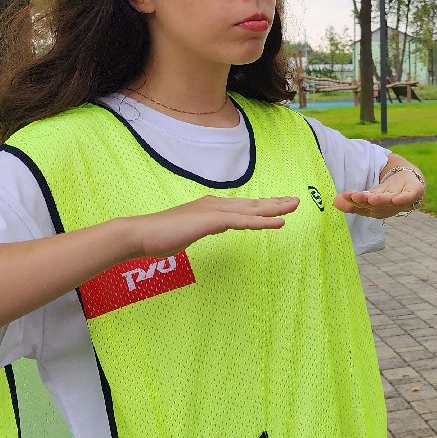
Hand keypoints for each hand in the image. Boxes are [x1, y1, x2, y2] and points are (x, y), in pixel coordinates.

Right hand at [121, 195, 299, 258]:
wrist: (141, 234)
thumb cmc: (159, 236)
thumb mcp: (188, 231)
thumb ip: (204, 228)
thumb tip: (214, 226)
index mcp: (209, 207)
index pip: (241, 207)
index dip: (261, 206)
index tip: (278, 205)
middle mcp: (215, 205)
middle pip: (251, 204)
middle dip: (274, 202)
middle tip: (295, 200)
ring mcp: (214, 211)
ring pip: (251, 210)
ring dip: (275, 208)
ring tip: (294, 206)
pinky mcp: (212, 221)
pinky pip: (244, 222)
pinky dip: (263, 222)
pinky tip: (279, 223)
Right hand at [335, 167, 423, 218]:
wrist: (413, 186)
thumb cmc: (388, 194)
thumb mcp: (369, 197)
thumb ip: (352, 200)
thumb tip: (333, 202)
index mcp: (375, 208)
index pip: (362, 206)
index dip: (353, 202)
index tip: (343, 196)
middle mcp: (387, 206)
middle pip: (375, 205)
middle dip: (365, 201)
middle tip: (354, 197)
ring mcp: (400, 200)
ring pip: (389, 200)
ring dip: (381, 200)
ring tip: (371, 198)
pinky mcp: (413, 193)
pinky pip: (408, 196)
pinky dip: (403, 199)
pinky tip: (396, 199)